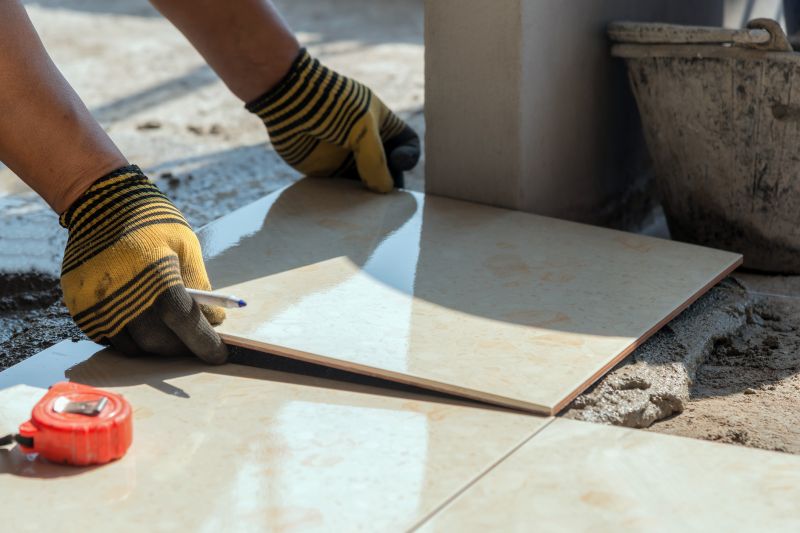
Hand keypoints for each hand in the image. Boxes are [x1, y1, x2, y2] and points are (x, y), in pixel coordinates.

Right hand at [59, 165, 227, 363]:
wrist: (99, 201)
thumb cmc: (152, 221)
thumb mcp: (186, 245)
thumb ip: (199, 284)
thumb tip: (211, 320)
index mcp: (157, 278)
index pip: (185, 325)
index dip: (205, 344)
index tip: (218, 355)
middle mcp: (124, 297)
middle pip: (159, 343)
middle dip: (182, 349)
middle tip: (196, 345)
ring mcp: (97, 304)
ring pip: (132, 347)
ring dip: (156, 348)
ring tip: (172, 338)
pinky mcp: (80, 306)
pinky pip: (109, 338)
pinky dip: (131, 339)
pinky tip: (145, 328)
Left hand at [247, 48, 420, 191]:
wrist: (289, 101)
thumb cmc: (331, 105)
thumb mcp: (363, 127)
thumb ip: (376, 159)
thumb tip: (384, 189)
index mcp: (381, 123)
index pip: (406, 144)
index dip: (408, 156)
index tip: (399, 162)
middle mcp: (366, 142)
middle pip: (388, 169)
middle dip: (390, 183)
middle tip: (386, 194)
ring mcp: (347, 157)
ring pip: (367, 183)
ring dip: (370, 196)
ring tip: (370, 205)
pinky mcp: (327, 171)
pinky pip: (344, 189)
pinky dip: (349, 199)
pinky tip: (350, 202)